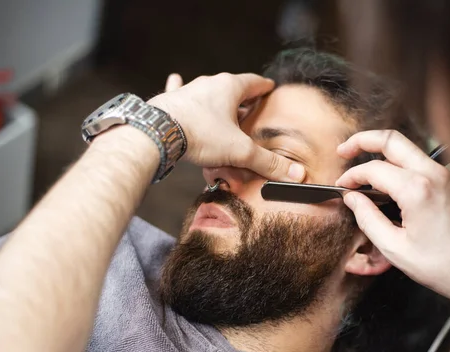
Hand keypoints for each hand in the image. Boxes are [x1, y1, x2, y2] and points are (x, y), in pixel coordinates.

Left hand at [149, 73, 305, 181]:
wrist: (156, 134)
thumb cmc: (199, 135)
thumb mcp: (240, 151)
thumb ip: (267, 162)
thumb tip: (293, 174)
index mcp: (230, 88)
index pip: (254, 82)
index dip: (264, 87)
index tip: (270, 88)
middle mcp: (209, 84)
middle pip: (232, 88)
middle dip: (242, 98)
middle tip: (250, 107)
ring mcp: (188, 91)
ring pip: (207, 92)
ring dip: (216, 99)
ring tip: (222, 107)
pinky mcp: (170, 101)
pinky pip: (178, 91)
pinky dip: (181, 90)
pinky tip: (176, 80)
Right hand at [336, 130, 449, 303]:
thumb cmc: (443, 267)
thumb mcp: (395, 248)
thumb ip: (368, 219)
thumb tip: (352, 198)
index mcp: (418, 190)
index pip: (374, 169)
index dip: (352, 176)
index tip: (342, 187)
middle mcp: (434, 174)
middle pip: (392, 140)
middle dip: (363, 140)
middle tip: (343, 150)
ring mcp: (446, 174)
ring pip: (408, 147)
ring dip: (382, 149)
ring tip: (363, 159)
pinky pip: (420, 160)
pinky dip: (399, 162)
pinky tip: (388, 176)